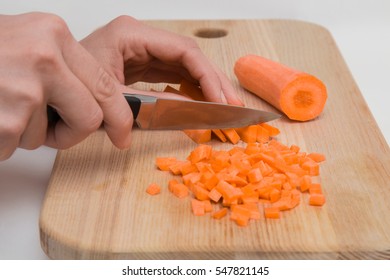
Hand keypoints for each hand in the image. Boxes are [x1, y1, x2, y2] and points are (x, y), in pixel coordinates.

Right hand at [0, 13, 132, 159]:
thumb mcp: (27, 43)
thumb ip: (64, 67)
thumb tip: (99, 101)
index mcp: (53, 35)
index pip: (106, 84)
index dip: (119, 115)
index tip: (123, 133)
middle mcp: (43, 59)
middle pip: (91, 118)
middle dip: (76, 133)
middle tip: (59, 133)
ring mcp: (22, 91)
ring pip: (51, 136)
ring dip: (29, 133)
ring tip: (2, 107)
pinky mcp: (4, 122)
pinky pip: (19, 146)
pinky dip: (6, 140)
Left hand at [80, 16, 242, 104]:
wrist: (52, 91)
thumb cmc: (72, 89)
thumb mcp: (114, 99)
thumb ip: (153, 104)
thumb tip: (190, 109)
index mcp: (130, 34)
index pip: (183, 50)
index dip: (208, 76)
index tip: (222, 100)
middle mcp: (140, 37)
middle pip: (189, 56)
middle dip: (213, 81)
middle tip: (232, 104)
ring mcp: (142, 49)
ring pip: (185, 65)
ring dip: (206, 86)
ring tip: (223, 105)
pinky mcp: (142, 62)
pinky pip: (174, 73)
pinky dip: (191, 88)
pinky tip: (203, 101)